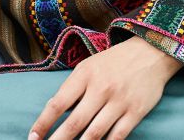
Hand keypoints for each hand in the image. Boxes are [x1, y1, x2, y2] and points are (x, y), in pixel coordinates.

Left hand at [30, 37, 181, 139]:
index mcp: (84, 75)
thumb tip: (54, 111)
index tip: (33, 137)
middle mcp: (101, 88)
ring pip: (95, 133)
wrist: (150, 52)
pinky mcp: (136, 111)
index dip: (43, 123)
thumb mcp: (88, 67)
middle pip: (74, 123)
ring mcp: (120, 101)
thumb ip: (72, 88)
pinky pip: (118, 136)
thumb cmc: (113, 62)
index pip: (57, 104)